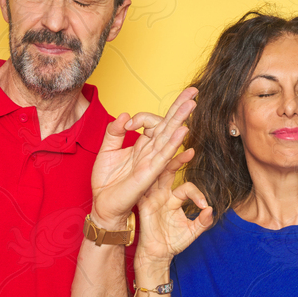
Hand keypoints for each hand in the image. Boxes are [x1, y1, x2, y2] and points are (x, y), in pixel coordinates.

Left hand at [90, 88, 197, 226]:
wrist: (103, 205)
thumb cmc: (107, 182)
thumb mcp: (106, 151)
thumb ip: (113, 132)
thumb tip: (123, 115)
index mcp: (143, 145)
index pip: (152, 122)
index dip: (142, 117)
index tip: (128, 123)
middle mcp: (151, 152)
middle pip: (169, 125)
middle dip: (180, 107)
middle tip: (194, 91)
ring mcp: (153, 162)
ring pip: (170, 137)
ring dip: (181, 119)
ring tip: (192, 103)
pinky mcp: (150, 174)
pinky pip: (164, 156)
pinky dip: (173, 143)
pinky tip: (183, 130)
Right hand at [136, 148, 212, 268]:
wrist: (158, 256)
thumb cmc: (173, 242)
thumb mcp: (193, 231)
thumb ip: (203, 221)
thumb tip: (211, 210)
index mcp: (174, 199)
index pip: (187, 187)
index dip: (197, 195)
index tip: (204, 206)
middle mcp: (163, 195)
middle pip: (169, 171)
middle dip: (179, 160)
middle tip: (191, 150)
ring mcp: (152, 197)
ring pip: (158, 174)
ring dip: (166, 162)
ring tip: (175, 151)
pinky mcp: (144, 204)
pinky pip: (146, 188)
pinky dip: (150, 178)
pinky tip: (155, 169)